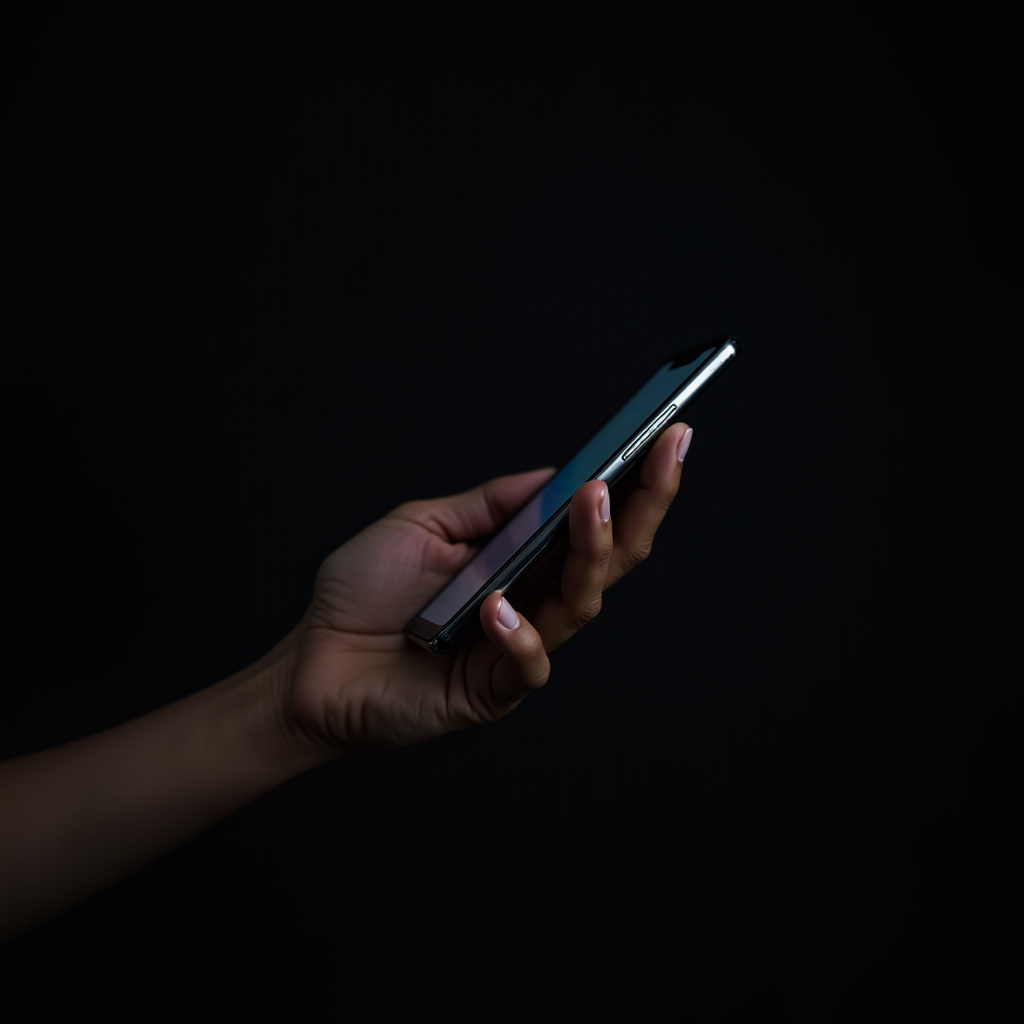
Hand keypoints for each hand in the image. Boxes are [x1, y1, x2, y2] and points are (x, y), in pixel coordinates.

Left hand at [284, 422, 693, 757]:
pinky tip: (495, 605)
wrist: (312, 663)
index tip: (666, 435)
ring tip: (592, 501)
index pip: (593, 522)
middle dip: (644, 504)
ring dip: (592, 549)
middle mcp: (532, 599)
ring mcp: (517, 646)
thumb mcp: (423, 524)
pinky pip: (527, 664)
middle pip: (610, 559)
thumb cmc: (363, 594)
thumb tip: (556, 473)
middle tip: (665, 453)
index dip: (635, 483)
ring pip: (581, 603)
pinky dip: (517, 633)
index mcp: (523, 559)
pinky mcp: (493, 690)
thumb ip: (490, 505)